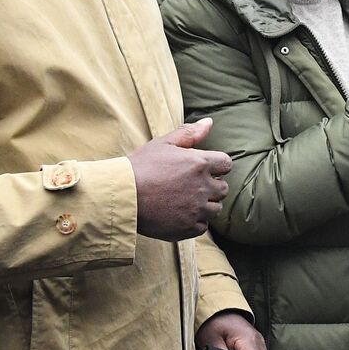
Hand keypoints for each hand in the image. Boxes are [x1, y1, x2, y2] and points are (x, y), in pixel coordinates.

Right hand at [129, 118, 231, 241]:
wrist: (122, 196)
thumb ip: (189, 133)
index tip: (202, 170)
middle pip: (223, 188)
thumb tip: (209, 122)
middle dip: (211, 186)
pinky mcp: (188, 227)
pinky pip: (203, 226)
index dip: (216, 166)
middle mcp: (203, 186)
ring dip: (205, 205)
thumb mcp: (163, 143)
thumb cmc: (141, 166)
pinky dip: (195, 221)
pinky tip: (179, 214)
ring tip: (183, 201)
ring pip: (215, 209)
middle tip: (189, 186)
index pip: (226, 164)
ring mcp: (197, 209)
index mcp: (200, 163)